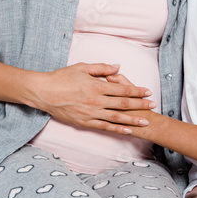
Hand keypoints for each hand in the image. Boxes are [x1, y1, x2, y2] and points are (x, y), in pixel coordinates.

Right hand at [31, 63, 153, 133]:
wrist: (43, 92)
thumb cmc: (62, 77)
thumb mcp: (82, 67)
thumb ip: (102, 68)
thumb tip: (118, 67)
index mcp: (97, 86)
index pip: (122, 90)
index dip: (137, 91)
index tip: (148, 92)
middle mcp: (96, 101)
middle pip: (123, 104)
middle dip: (140, 105)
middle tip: (152, 107)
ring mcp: (90, 113)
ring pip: (116, 117)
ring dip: (132, 120)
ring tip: (144, 122)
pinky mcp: (84, 122)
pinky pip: (103, 127)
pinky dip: (116, 129)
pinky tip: (127, 130)